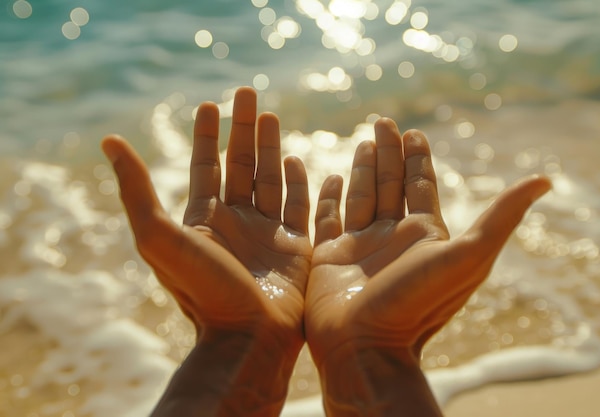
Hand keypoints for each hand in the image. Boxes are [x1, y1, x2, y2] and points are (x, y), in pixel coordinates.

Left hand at [102, 87, 310, 415]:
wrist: (247, 337)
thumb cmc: (203, 290)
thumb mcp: (159, 237)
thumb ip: (136, 190)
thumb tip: (109, 140)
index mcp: (204, 219)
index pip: (205, 166)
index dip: (206, 134)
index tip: (210, 104)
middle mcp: (235, 223)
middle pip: (240, 164)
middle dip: (242, 127)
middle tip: (247, 91)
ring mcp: (266, 234)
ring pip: (269, 178)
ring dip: (269, 145)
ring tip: (269, 114)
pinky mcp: (296, 248)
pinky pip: (298, 206)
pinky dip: (297, 182)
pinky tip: (294, 158)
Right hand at [305, 118, 550, 415]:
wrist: (367, 346)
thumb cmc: (417, 304)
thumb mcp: (468, 257)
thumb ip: (501, 217)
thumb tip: (544, 180)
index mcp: (424, 234)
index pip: (421, 185)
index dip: (418, 158)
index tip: (414, 132)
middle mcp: (393, 236)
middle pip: (392, 183)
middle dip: (388, 152)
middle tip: (382, 121)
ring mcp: (361, 246)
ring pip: (362, 195)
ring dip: (362, 168)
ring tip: (362, 142)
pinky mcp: (330, 255)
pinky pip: (330, 217)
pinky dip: (330, 196)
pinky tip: (330, 177)